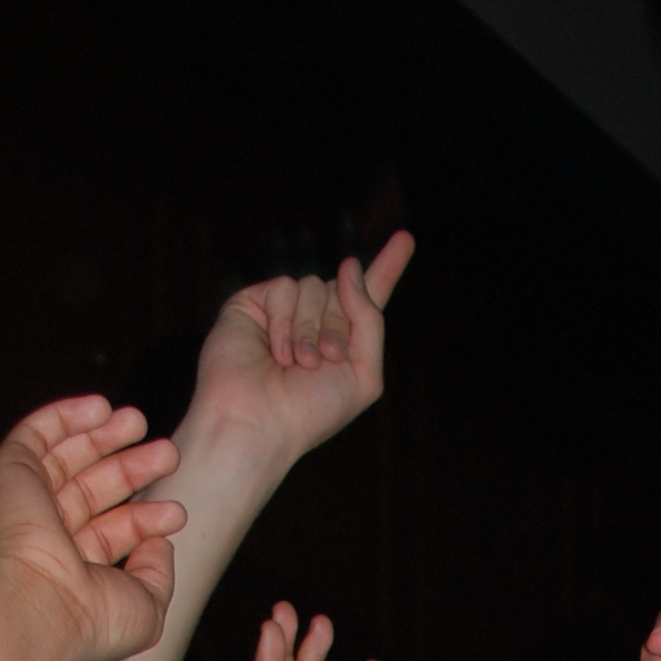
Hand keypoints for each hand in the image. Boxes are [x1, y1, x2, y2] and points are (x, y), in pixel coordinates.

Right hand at [0, 396, 185, 660]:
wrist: (39, 606)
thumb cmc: (92, 619)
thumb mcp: (146, 606)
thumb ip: (158, 573)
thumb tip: (160, 540)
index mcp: (74, 571)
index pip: (113, 533)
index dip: (146, 518)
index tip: (177, 513)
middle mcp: (48, 537)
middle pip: (94, 490)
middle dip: (132, 468)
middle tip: (168, 452)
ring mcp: (27, 503)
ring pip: (67, 458)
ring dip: (103, 435)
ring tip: (139, 420)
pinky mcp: (8, 474)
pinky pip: (34, 435)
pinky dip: (65, 416)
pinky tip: (99, 406)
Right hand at [186, 234, 414, 469]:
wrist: (259, 422)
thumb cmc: (311, 411)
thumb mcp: (364, 374)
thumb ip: (370, 320)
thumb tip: (349, 266)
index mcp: (344, 342)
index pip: (369, 297)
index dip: (388, 267)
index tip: (406, 238)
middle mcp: (315, 321)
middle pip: (344, 290)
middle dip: (340, 324)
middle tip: (326, 359)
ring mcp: (284, 311)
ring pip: (313, 286)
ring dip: (311, 328)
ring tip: (299, 363)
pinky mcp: (254, 303)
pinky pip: (284, 288)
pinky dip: (285, 322)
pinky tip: (275, 353)